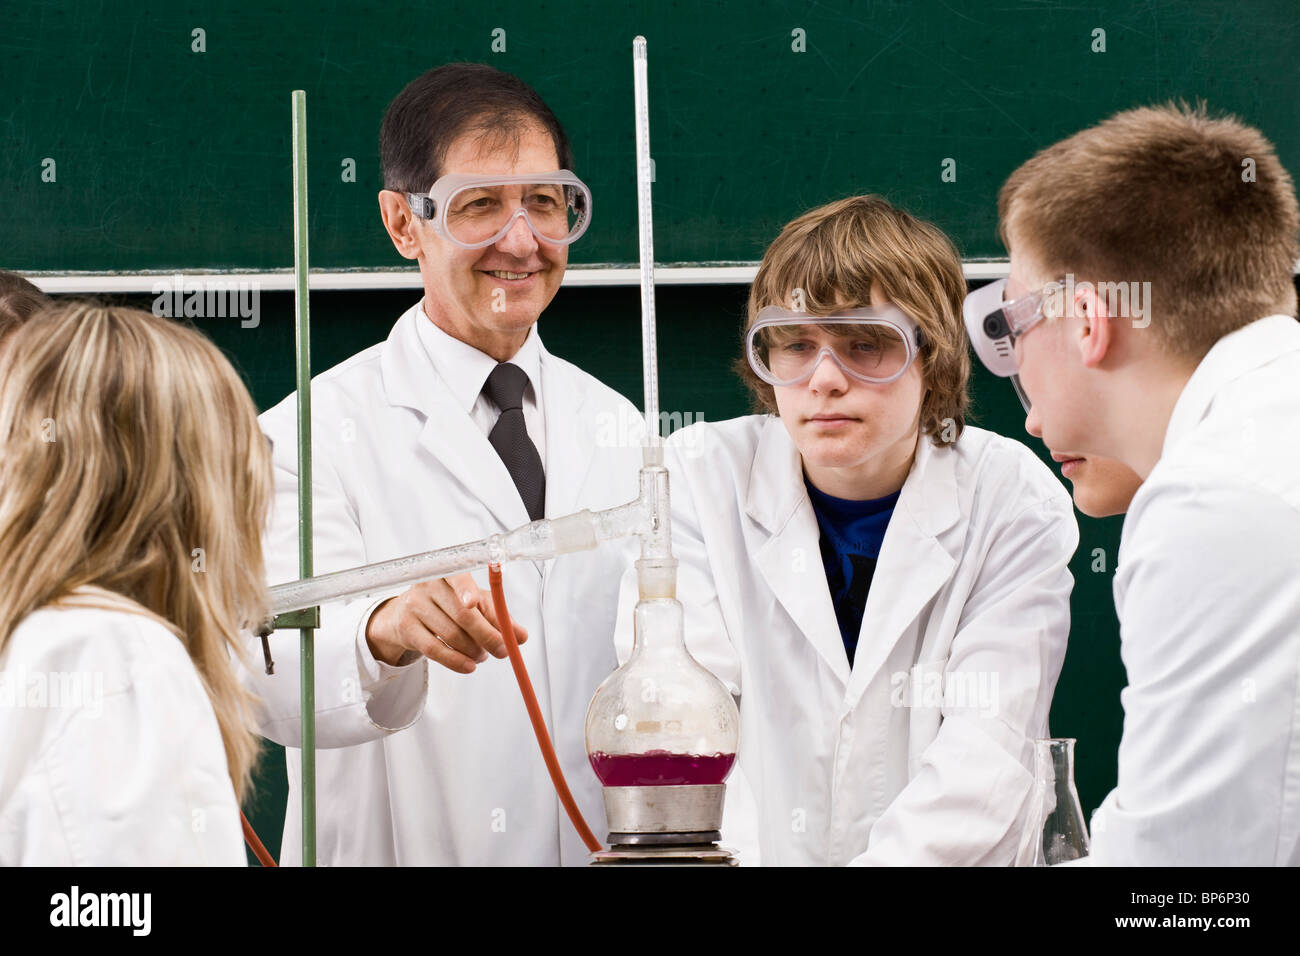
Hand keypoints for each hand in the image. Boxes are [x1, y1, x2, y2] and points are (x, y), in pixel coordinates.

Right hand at [364, 572, 527, 672]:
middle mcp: (428, 586)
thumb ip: (498, 616)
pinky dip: (456, 662)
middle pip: (461, 614)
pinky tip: (469, 666)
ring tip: (482, 655)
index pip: (457, 577)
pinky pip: (435, 650)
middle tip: (503, 650)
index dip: (465, 589)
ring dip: (473, 651)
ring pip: (451, 635)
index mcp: (448, 572)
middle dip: (487, 636)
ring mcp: (414, 606)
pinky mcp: (407, 629)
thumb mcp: (475, 603)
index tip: (473, 603)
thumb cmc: (448, 604)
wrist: (406, 614)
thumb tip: (521, 636)